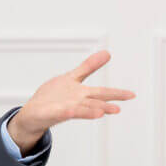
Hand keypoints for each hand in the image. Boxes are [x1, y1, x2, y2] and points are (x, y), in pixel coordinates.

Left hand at [8, 50, 135, 154]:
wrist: (33, 113)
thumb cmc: (54, 97)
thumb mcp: (72, 77)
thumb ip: (89, 66)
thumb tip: (107, 52)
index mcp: (81, 93)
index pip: (101, 92)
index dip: (116, 93)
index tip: (132, 95)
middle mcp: (76, 102)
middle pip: (93, 102)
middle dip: (106, 105)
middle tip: (118, 109)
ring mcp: (64, 107)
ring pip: (80, 109)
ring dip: (90, 111)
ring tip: (101, 112)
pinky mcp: (51, 112)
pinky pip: (59, 112)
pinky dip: (66, 112)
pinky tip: (71, 111)